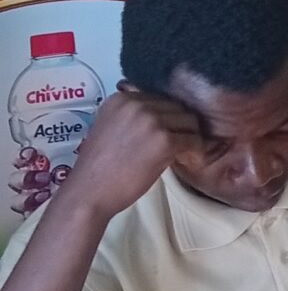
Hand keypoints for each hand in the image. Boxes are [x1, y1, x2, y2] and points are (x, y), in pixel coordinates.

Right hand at [70, 87, 200, 218]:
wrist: (89, 192)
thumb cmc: (99, 168)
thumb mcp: (108, 127)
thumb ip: (129, 115)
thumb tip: (157, 112)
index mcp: (121, 98)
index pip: (160, 99)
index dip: (167, 118)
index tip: (169, 133)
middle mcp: (136, 104)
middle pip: (177, 108)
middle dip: (181, 127)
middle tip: (181, 145)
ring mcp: (151, 121)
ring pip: (189, 122)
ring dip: (190, 138)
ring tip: (184, 154)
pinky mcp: (163, 140)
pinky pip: (193, 140)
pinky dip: (195, 152)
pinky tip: (187, 161)